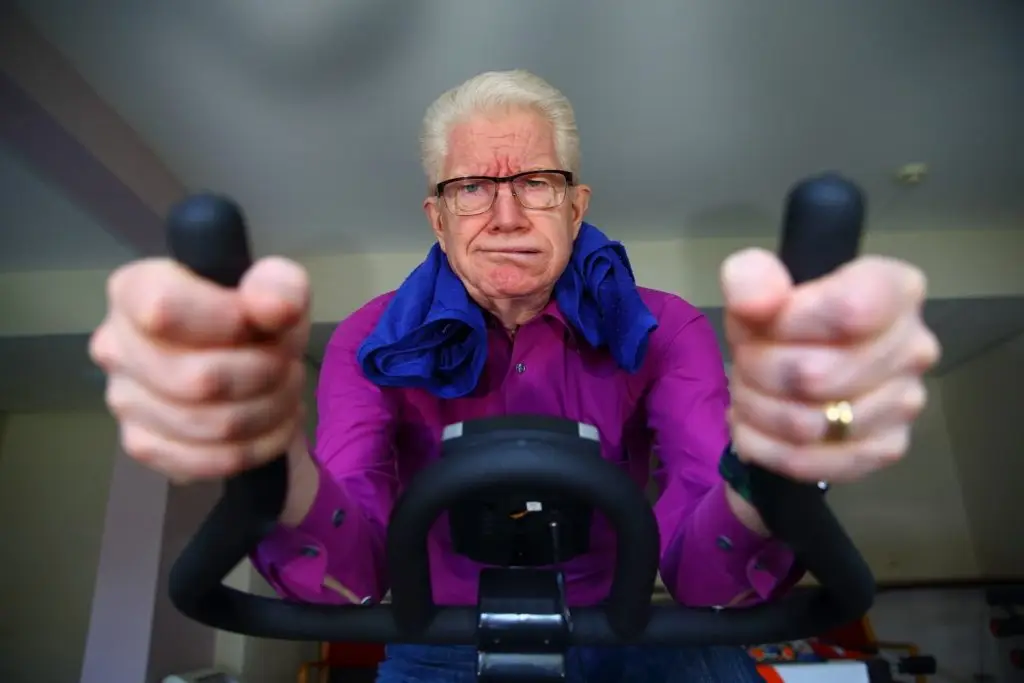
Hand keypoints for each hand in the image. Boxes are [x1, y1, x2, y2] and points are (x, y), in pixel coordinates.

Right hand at [90, 256, 311, 483]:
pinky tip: (269, 424)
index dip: (226, 322)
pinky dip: (257, 446)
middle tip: (285, 364)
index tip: (262, 325)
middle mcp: (116, 345)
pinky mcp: (142, 445)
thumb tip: (274, 307)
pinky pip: (209, 460)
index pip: (163, 308)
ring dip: (269, 410)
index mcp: (135, 290)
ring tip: (281, 391)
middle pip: (200, 378)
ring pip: (214, 424)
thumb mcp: (278, 291)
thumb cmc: (255, 323)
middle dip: (265, 375)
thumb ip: (279, 285)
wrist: (252, 373)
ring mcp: (124, 400)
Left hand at [721, 248, 940, 483]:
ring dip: (759, 410)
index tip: (764, 323)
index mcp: (896, 289)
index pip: (850, 310)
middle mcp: (915, 347)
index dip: (789, 323)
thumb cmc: (782, 320)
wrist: (789, 369)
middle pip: (815, 374)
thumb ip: (751, 278)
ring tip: (752, 392)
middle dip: (760, 371)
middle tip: (747, 363)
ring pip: (807, 424)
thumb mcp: (755, 286)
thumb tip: (755, 302)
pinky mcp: (886, 449)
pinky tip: (757, 428)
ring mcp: (906, 403)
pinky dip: (767, 448)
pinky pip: (811, 462)